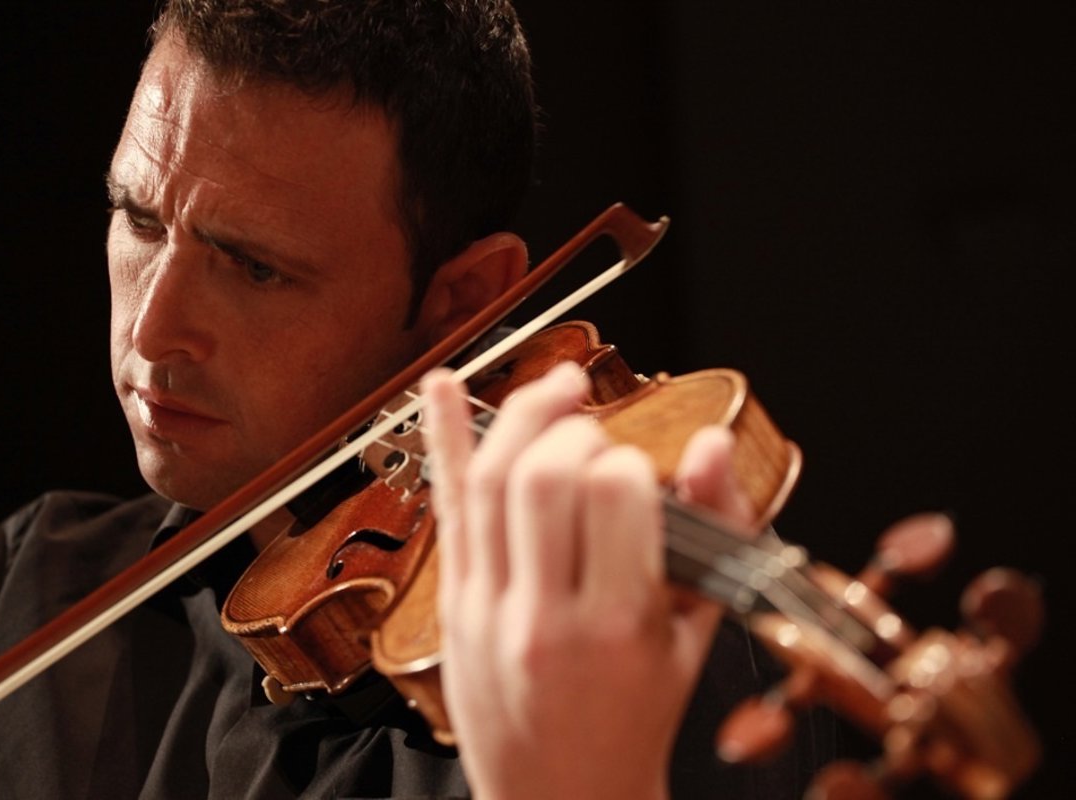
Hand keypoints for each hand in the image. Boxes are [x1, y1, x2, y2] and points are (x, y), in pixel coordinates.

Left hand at [421, 361, 757, 799]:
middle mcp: (543, 616)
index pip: (613, 493)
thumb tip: (708, 445)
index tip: (638, 474)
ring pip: (489, 481)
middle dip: (576, 433)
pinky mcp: (453, 604)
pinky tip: (444, 387)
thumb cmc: (634, 721)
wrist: (559, 799)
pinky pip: (446, 508)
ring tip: (558, 392)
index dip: (630, 462)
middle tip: (597, 440)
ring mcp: (487, 609)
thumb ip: (714, 537)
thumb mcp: (694, 641)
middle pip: (545, 477)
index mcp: (617, 628)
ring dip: (523, 417)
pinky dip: (442, 439)